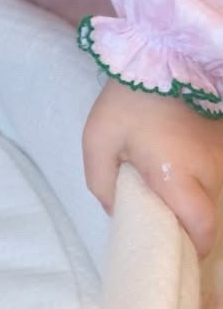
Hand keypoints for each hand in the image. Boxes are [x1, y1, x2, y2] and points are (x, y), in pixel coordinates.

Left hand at [83, 80, 222, 257]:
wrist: (160, 54)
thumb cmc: (127, 100)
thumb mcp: (98, 143)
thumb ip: (103, 185)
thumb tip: (117, 210)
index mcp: (178, 174)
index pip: (201, 226)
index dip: (195, 247)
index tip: (180, 254)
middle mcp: (210, 168)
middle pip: (208, 212)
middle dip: (188, 225)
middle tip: (161, 224)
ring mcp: (222, 152)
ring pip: (212, 191)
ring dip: (192, 198)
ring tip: (164, 193)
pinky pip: (214, 170)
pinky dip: (197, 177)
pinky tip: (175, 169)